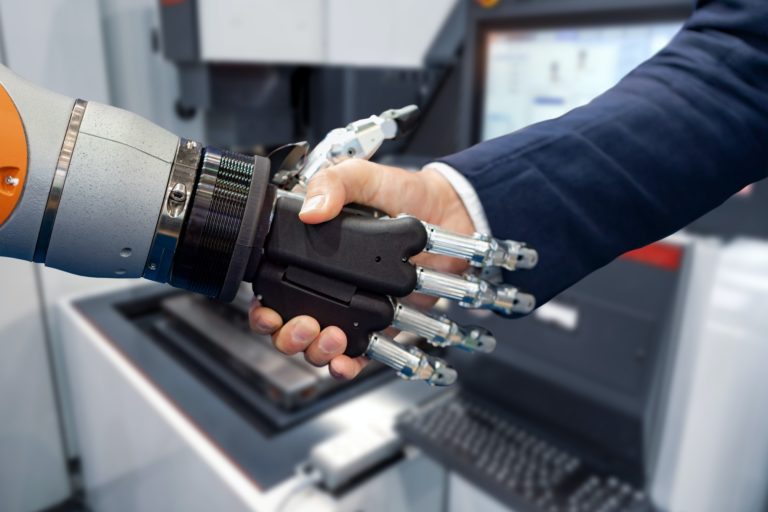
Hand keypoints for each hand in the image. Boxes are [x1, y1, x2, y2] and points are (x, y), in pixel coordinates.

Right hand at [249, 160, 474, 379]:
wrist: (450, 211)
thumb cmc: (404, 192)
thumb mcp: (363, 176)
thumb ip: (335, 183)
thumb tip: (309, 211)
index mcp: (311, 254)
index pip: (272, 288)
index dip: (263, 307)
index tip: (268, 312)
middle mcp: (327, 285)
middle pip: (289, 326)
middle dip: (288, 336)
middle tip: (305, 326)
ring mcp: (353, 307)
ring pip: (318, 344)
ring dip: (317, 351)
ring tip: (332, 339)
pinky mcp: (380, 323)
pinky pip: (358, 353)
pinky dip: (347, 365)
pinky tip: (346, 363)